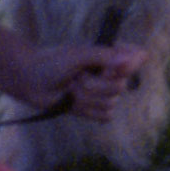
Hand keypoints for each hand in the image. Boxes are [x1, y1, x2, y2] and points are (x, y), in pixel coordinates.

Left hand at [23, 44, 147, 121]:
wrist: (31, 81)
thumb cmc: (53, 62)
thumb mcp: (79, 54)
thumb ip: (106, 56)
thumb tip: (137, 56)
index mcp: (111, 55)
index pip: (137, 58)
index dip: (127, 66)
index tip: (109, 67)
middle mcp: (111, 73)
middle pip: (121, 87)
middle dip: (96, 85)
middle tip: (77, 77)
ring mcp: (103, 91)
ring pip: (111, 103)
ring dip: (87, 98)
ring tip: (71, 89)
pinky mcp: (95, 108)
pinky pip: (105, 115)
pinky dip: (88, 110)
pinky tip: (74, 102)